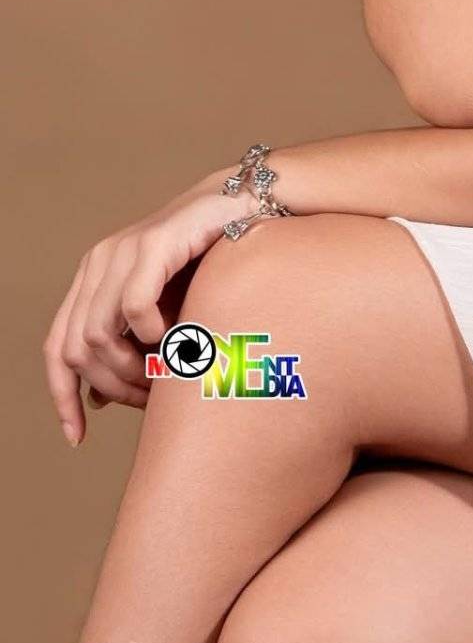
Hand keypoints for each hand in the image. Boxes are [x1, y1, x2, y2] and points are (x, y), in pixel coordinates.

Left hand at [42, 171, 244, 443]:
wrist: (246, 206)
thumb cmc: (209, 262)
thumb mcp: (162, 313)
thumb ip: (128, 348)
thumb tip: (95, 401)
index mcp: (93, 279)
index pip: (56, 347)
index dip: (61, 395)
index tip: (77, 436)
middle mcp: (99, 263)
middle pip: (75, 349)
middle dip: (111, 386)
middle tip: (149, 401)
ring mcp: (122, 250)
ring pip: (97, 334)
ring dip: (131, 368)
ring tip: (166, 374)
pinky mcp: (152, 243)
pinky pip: (134, 308)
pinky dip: (153, 334)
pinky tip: (177, 336)